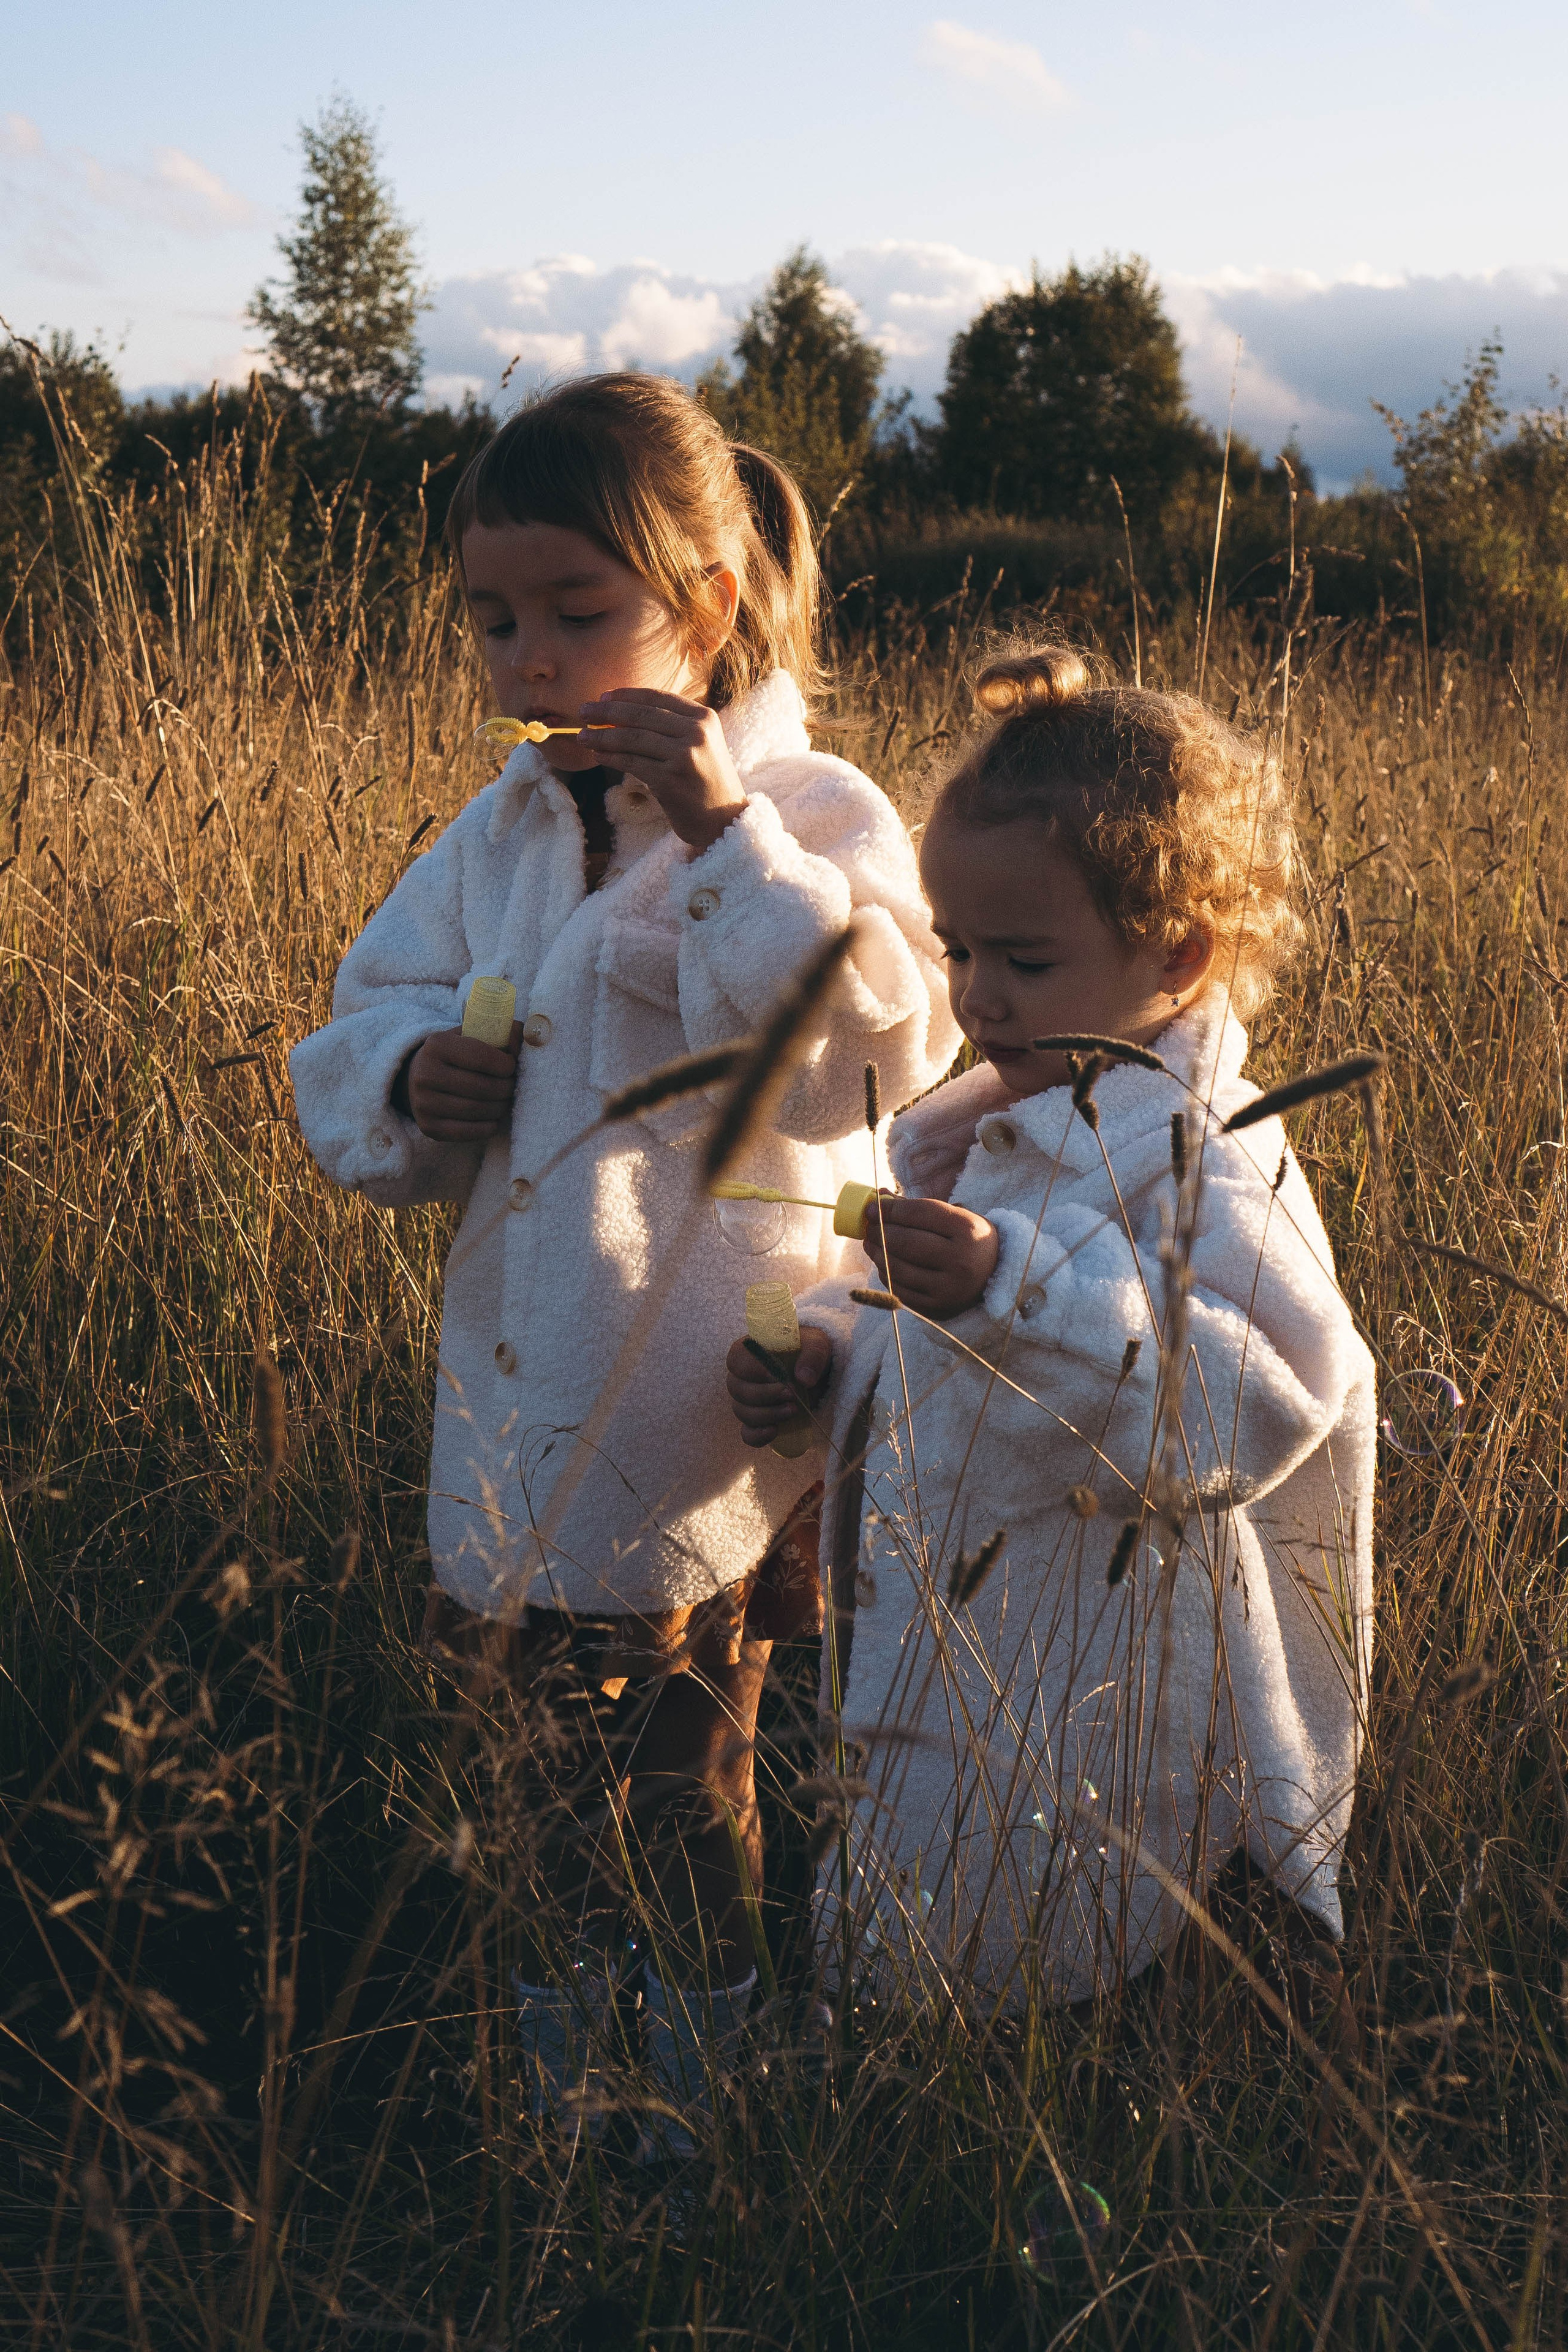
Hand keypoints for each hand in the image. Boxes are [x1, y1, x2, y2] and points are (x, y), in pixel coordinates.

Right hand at [398, 1024, 520, 1141]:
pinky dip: (487, 1127)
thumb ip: (501, 1032)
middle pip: (481, 1087)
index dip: (505, 1064)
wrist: (419, 1077)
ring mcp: (423, 1102)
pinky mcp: (427, 1126)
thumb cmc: (456, 1054)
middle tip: (512, 1086)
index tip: (512, 1066)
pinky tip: (493, 1119)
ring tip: (504, 1100)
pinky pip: (466, 1132)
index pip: (481, 1057)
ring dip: (499, 1107)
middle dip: (506, 1088)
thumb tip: (528, 1037)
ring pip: (476, 1110)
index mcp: (437, 1044)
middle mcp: (425, 1073)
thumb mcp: (472, 1034)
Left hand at [577, 688, 747, 850]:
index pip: (658, 697)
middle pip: (641, 715)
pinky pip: (631, 763)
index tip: (603, 697)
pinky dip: (611, 758)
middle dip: (607, 712)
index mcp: (704, 717)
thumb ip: (672, 726)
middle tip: (583, 711)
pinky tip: (598, 756)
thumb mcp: (700, 744)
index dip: (626, 695)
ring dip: (602, 736)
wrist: (724, 819)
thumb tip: (622, 713)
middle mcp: (696, 732)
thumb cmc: (706, 781)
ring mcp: (684, 756)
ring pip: (632, 738)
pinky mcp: (670, 780)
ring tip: (583, 736)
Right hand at [726, 1325, 833, 1448]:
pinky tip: (775, 1431)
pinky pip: (747, 1433)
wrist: (819, 1372)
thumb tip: (803, 1378)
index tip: (778, 1377)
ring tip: (793, 1410)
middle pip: (737, 1389)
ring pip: (742, 1411)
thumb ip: (812, 1355)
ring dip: (767, 1414)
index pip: (735, 1360)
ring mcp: (748, 1401)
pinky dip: (758, 1435)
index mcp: (750, 1351)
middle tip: (791, 1394)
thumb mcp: (817, 1344)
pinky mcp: (758, 1421)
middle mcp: (743, 1376)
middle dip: (765, 1395)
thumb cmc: (810, 1352)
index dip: (753, 1370)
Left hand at [862, 1196, 998, 1319]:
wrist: (995, 1274)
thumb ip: (916, 1208)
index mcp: (967, 1231)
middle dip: (880, 1231)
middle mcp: (960, 1260)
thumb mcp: (953, 1217)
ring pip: (898, 1268)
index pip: (920, 1214)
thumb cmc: (967, 1239)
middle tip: (868, 1226)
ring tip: (870, 1243)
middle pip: (906, 1242)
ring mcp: (948, 1288)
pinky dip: (886, 1274)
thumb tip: (879, 1197)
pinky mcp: (937, 1308)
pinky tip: (882, 1263)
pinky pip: (900, 1290)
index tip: (872, 1207)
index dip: (891, 1209)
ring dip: (877, 1253)